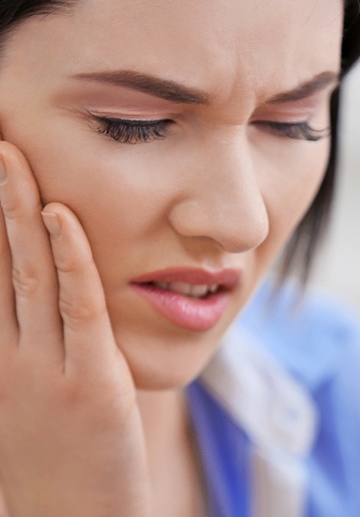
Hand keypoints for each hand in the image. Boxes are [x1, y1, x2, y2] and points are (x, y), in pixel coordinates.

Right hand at [0, 141, 151, 516]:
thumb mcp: (26, 403)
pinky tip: (62, 215)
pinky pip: (78, 307)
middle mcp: (7, 357)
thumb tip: (24, 298)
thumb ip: (23, 351)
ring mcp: (45, 369)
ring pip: (29, 274)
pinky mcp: (90, 382)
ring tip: (11, 157)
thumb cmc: (57, 461)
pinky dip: (68, 258)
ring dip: (19, 213)